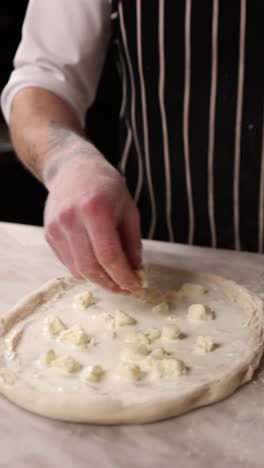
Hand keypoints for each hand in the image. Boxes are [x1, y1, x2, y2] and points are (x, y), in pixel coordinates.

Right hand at [44, 153, 141, 291]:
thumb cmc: (106, 187)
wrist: (74, 169)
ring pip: (78, 270)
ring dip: (98, 279)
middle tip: (125, 288)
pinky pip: (68, 263)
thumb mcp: (129, 210)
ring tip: (114, 277)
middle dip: (111, 284)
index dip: (123, 276)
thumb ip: (132, 243)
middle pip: (90, 267)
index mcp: (94, 209)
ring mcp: (56, 228)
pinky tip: (97, 263)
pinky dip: (85, 269)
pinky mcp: (49, 234)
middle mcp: (70, 219)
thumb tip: (136, 272)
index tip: (136, 286)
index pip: (109, 255)